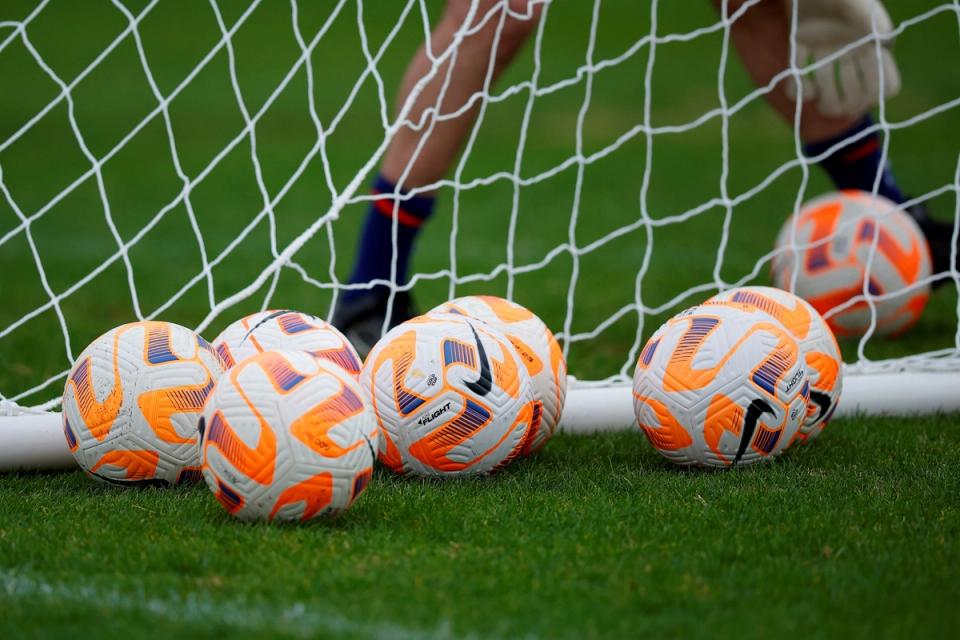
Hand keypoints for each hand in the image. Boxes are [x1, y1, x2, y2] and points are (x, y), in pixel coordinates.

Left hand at [783, 0, 900, 116]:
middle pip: (853, 89)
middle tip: (835, 109)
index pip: (883, 79)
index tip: (862, 105)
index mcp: (870, 42)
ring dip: (824, 100)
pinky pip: (798, 72)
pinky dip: (797, 87)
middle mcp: (849, 48)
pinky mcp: (801, 42)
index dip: (875, 95)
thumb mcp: (858, 6)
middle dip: (845, 103)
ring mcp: (825, 47)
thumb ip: (872, 22)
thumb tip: (885, 43)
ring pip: (827, 85)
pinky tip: (799, 91)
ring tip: (818, 103)